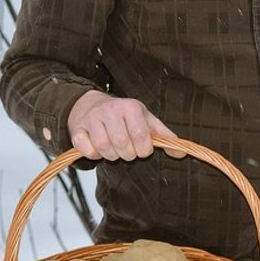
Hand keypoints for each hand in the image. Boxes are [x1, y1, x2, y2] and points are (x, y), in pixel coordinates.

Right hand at [66, 90, 183, 160]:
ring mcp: (92, 119)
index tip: (142, 148)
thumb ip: (164, 137)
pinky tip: (97, 149)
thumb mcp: (147, 121)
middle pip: (122, 145)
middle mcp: (111, 110)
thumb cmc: (124, 116)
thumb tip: (182, 153)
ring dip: (111, 155)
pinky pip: (85, 150)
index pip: (141, 136)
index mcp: (132, 107)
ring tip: (114, 149)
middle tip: (127, 149)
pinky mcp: (77, 129)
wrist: (92, 105)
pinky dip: (93, 155)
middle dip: (127, 154)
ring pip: (104, 148)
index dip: (143, 149)